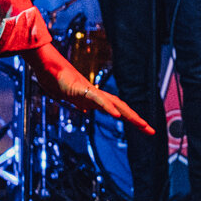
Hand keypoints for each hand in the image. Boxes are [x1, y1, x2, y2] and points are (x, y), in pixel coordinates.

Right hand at [25, 42, 154, 133]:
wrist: (49, 69)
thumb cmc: (59, 82)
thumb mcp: (72, 98)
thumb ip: (82, 104)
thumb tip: (87, 110)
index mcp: (97, 100)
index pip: (119, 110)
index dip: (131, 119)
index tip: (143, 128)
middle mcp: (98, 96)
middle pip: (122, 108)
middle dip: (137, 120)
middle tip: (151, 131)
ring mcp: (92, 92)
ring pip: (115, 104)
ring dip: (129, 114)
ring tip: (142, 124)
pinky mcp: (83, 90)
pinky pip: (98, 100)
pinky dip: (108, 107)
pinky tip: (116, 116)